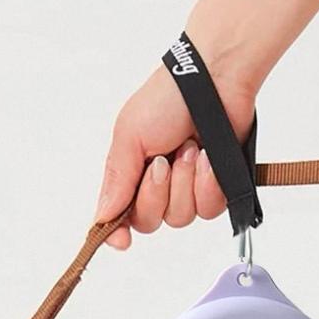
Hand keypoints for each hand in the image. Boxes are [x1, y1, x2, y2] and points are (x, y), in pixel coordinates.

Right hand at [95, 64, 255, 248]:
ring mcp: (186, 188)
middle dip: (157, 193)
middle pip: (150, 222)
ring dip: (185, 183)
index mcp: (130, 175)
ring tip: (191, 149)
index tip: (122, 239)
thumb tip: (102, 217)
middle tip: (164, 161)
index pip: (118, 217)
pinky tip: (209, 160)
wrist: (216, 79)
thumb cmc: (169, 97)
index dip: (117, 232)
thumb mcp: (130, 136)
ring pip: (181, 217)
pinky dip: (209, 184)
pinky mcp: (216, 187)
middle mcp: (156, 186)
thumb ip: (116, 181)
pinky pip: (210, 209)